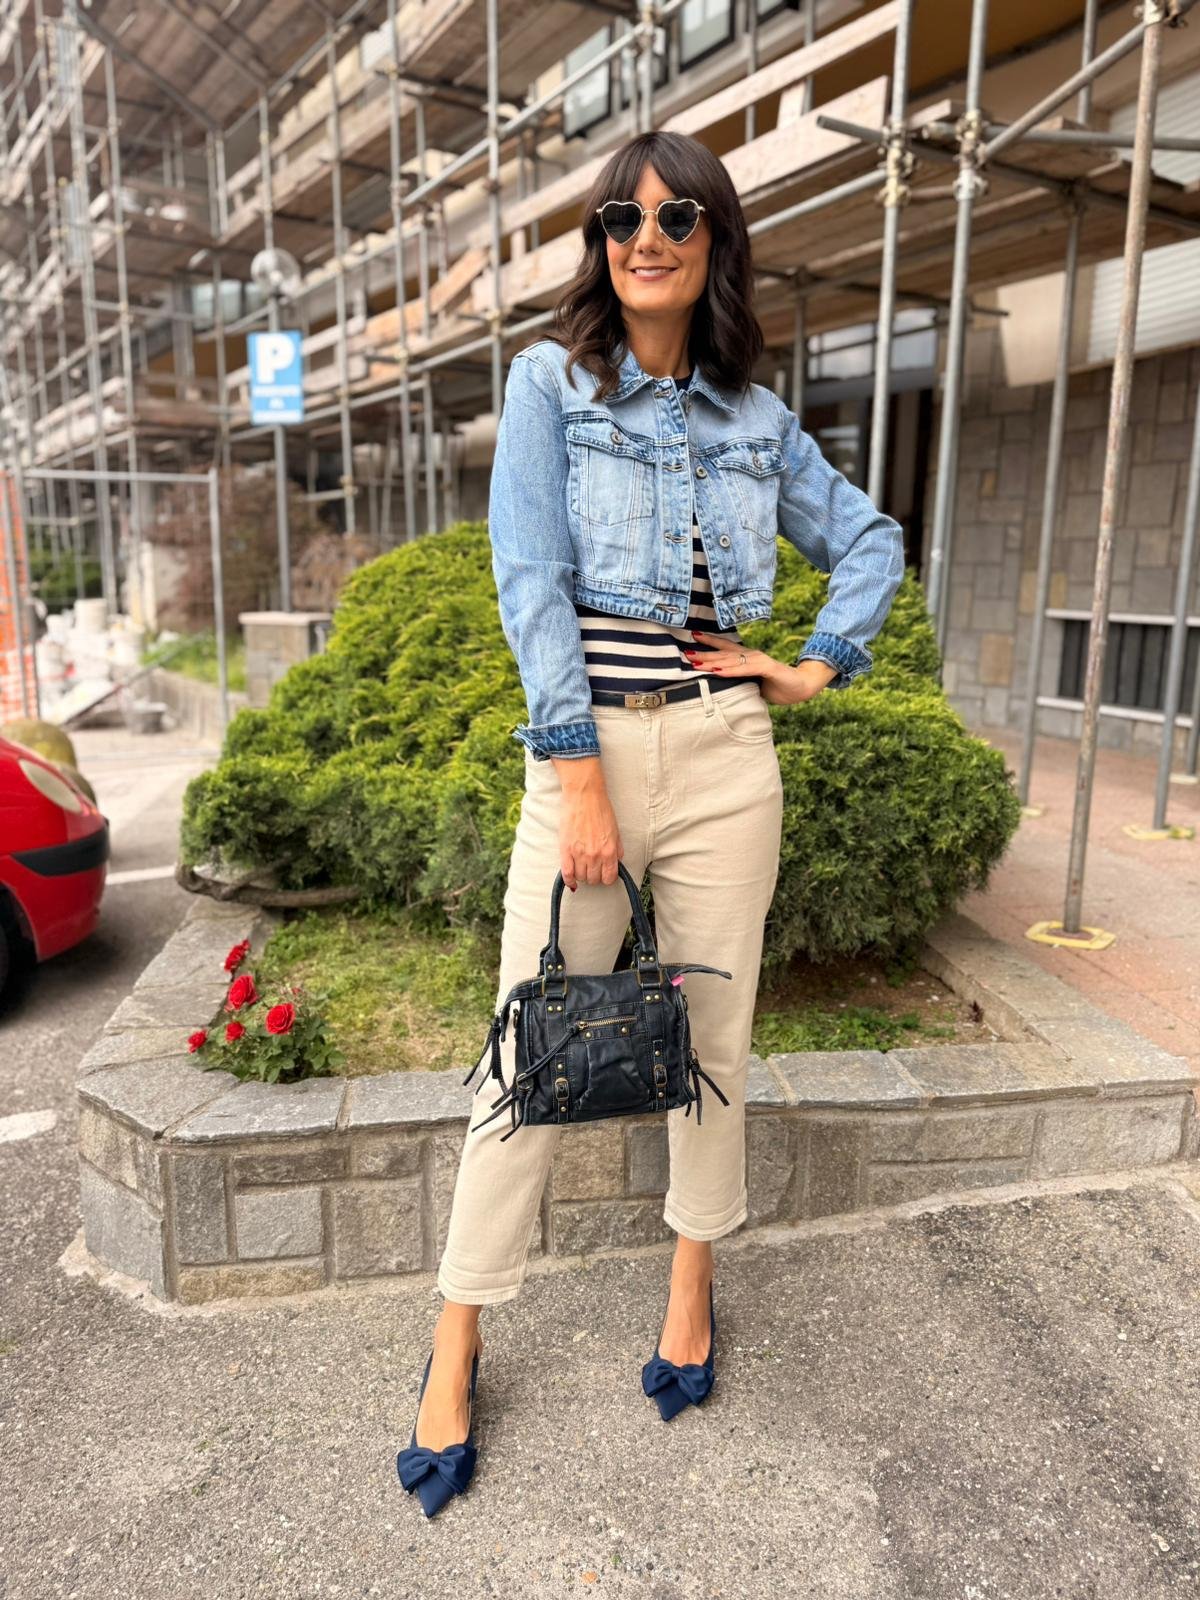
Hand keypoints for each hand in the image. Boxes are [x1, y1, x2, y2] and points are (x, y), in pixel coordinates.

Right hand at [551, 756, 624, 888]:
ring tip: (581, 867)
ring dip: (582, 875)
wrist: (584, 795)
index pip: (609, 877)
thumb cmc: (600, 809)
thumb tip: (616, 862)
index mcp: (610, 851)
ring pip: (581, 877)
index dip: (606, 877)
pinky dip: (569, 879)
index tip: (603, 873)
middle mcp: (596, 855)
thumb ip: (617, 849)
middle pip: (594, 879)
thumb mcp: (615, 830)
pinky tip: (571, 878)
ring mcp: (580, 853)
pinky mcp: (566, 849)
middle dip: (594, 876)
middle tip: (592, 868)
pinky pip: (567, 873)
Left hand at [683, 631, 836, 705]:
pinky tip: (718, 671)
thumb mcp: (753, 684)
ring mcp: (759, 660)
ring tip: (695, 662)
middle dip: (703, 653)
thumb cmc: (777, 686)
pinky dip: (731, 670)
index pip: (724, 649)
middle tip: (685, 653)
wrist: (802, 686)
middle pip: (723, 653)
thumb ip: (739, 681)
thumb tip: (721, 686)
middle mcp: (751, 655)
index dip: (708, 643)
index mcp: (747, 658)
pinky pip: (746, 669)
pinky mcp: (767, 668)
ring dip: (712, 661)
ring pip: (731, 660)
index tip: (691, 640)